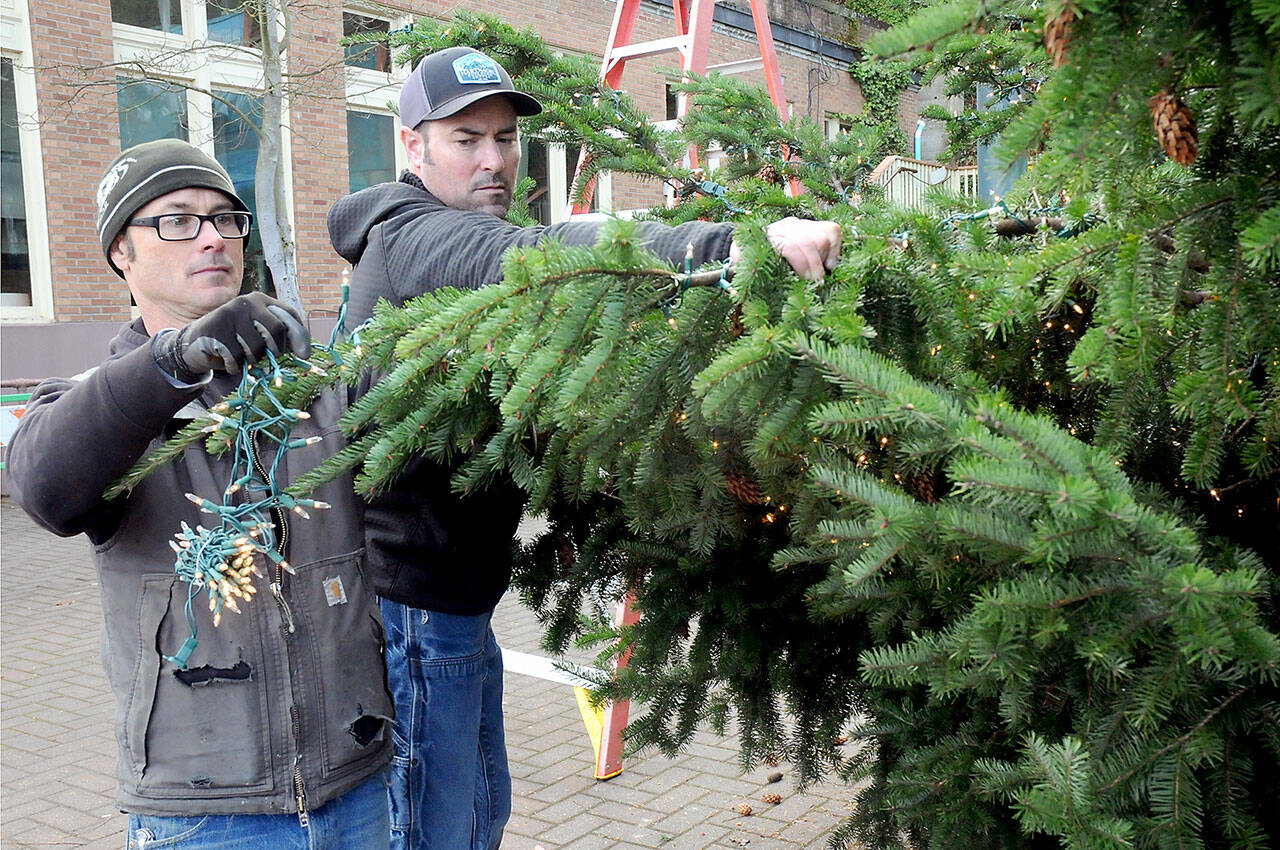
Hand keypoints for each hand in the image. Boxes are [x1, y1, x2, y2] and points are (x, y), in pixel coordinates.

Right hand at [152, 293, 310, 381]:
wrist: (195, 344)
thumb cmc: (234, 341)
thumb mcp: (258, 334)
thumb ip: (278, 337)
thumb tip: (304, 353)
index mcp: (261, 300)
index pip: (289, 316)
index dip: (300, 336)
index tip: (305, 355)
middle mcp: (247, 302)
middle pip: (276, 330)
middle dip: (275, 350)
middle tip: (266, 359)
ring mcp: (230, 314)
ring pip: (256, 347)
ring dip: (251, 360)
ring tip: (239, 354)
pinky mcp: (216, 329)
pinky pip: (237, 357)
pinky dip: (234, 365)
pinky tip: (225, 358)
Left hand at [729, 217, 841, 280]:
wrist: (749, 243)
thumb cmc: (748, 263)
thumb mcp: (746, 272)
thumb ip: (753, 279)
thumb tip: (760, 294)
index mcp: (766, 239)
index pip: (791, 245)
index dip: (803, 264)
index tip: (810, 281)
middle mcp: (784, 227)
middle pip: (809, 240)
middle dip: (815, 264)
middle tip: (816, 282)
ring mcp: (799, 224)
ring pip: (823, 234)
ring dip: (825, 256)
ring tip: (819, 272)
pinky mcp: (811, 224)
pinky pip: (832, 230)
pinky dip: (835, 247)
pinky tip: (829, 263)